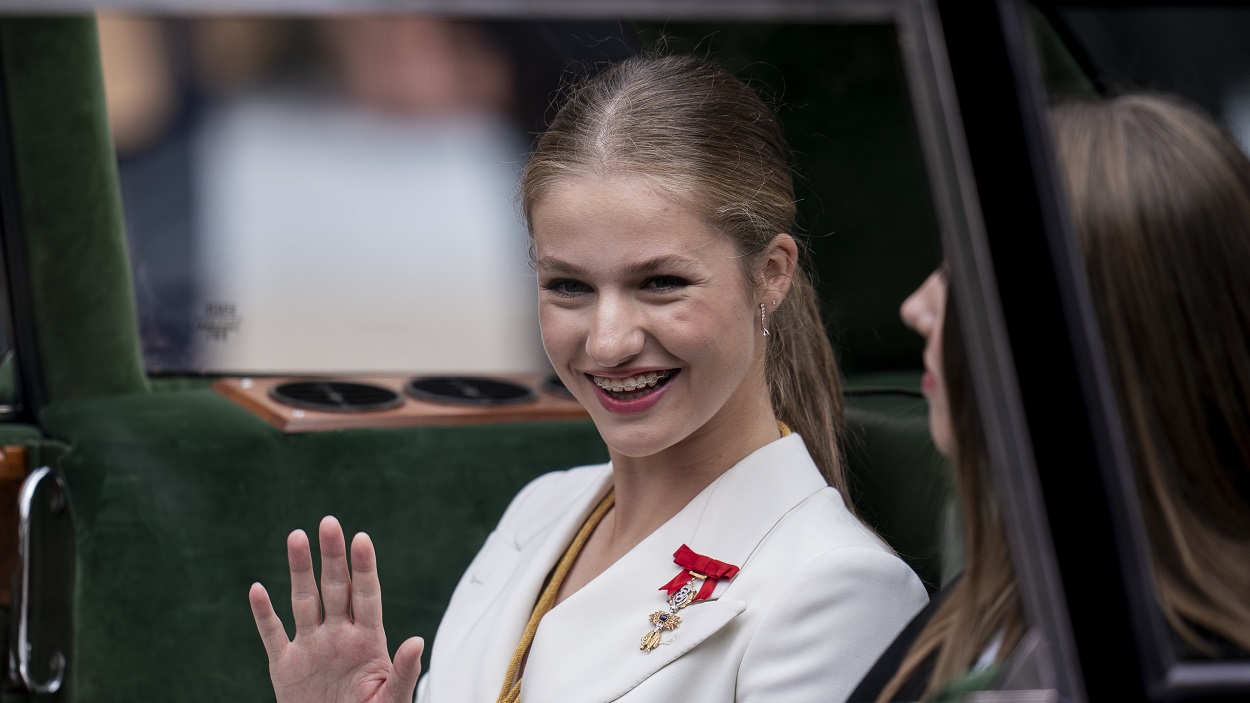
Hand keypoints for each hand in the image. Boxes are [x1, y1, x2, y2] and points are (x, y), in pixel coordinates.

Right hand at [249, 516, 423, 702]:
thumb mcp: (392, 699)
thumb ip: (404, 671)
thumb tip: (418, 641)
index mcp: (368, 640)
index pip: (367, 595)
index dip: (364, 568)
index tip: (361, 539)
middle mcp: (339, 635)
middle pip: (335, 588)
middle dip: (332, 556)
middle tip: (329, 522)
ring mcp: (311, 647)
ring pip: (304, 601)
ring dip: (299, 570)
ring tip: (296, 536)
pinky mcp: (286, 666)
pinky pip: (272, 635)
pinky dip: (263, 614)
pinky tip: (257, 589)